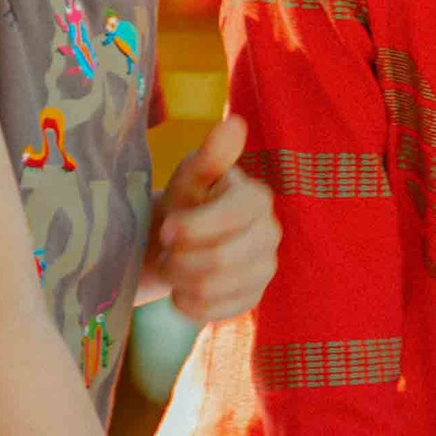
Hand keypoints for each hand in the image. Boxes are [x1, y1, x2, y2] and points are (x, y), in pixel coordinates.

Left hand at [146, 115, 278, 321]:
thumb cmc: (184, 201)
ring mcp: (265, 268)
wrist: (177, 241)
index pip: (235, 217)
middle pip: (223, 260)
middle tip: (165, 251)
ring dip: (181, 281)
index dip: (196, 227)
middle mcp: (270, 234)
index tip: (167, 228)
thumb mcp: (190, 176)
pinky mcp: (253, 297)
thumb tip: (234, 123)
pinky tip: (181, 291)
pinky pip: (218, 312)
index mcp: (257, 198)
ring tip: (171, 268)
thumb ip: (212, 156)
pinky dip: (190, 304)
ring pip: (216, 289)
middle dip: (181, 260)